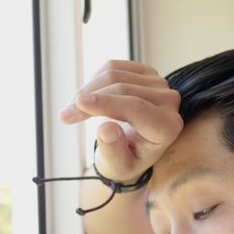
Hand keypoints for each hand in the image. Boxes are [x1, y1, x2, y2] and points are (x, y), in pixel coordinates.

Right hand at [60, 60, 182, 182]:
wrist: (131, 150)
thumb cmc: (125, 162)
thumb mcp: (117, 166)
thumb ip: (114, 151)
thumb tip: (107, 130)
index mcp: (167, 127)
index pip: (136, 108)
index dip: (106, 104)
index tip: (78, 103)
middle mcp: (169, 102)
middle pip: (123, 89)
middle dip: (89, 100)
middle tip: (64, 116)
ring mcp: (158, 83)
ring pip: (114, 74)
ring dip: (87, 91)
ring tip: (71, 110)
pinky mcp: (145, 72)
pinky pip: (112, 67)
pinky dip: (93, 81)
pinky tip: (85, 99)